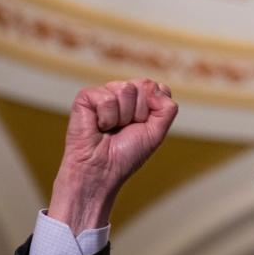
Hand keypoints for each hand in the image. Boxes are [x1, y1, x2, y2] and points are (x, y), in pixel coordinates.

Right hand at [48, 79, 178, 233]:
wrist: (101, 169)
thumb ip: (167, 109)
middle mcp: (123, 94)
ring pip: (126, 89)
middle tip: (125, 129)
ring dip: (122, 117)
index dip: (155, 109)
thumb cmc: (126, 154)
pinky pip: (107, 98)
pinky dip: (106, 118)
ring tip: (111, 129)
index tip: (143, 126)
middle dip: (139, 113)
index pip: (159, 88)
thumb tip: (155, 86)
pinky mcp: (86, 96)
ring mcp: (105, 93)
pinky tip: (98, 127)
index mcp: (141, 101)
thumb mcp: (157, 133)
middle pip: (144, 85)